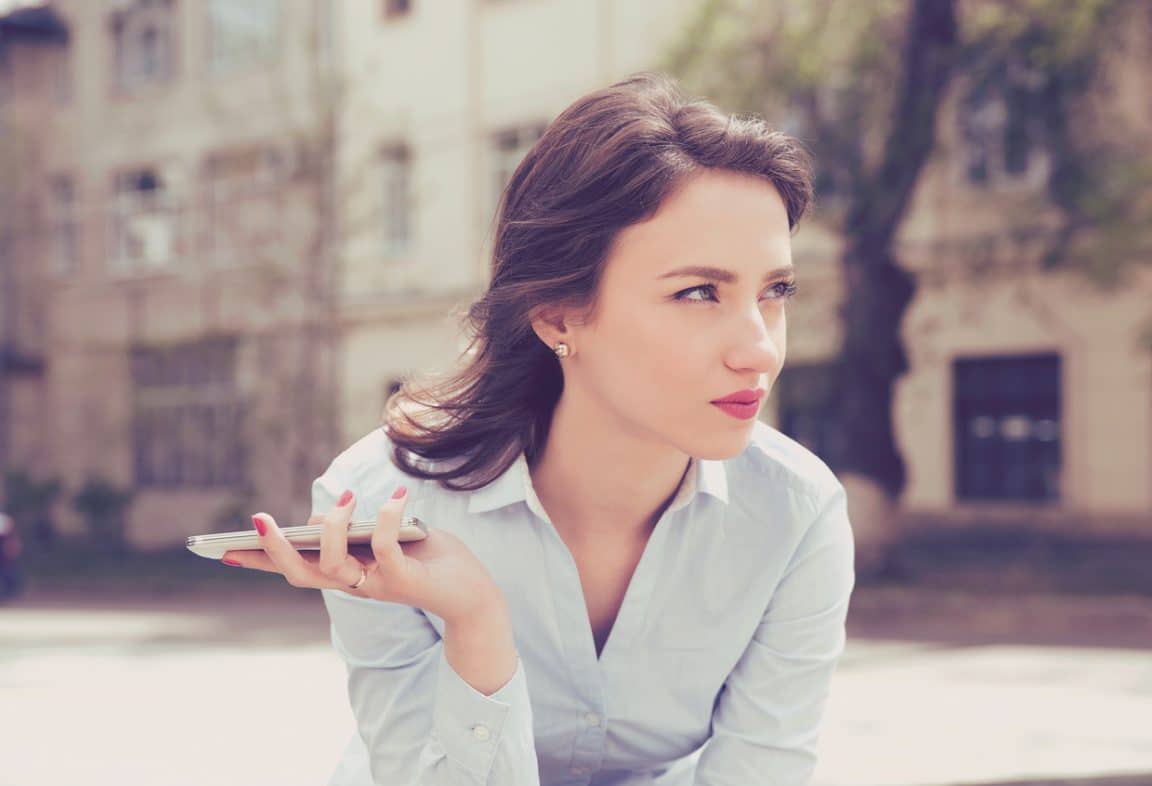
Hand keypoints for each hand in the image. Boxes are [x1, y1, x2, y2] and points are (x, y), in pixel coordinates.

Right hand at [220, 486, 506, 625]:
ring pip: (333, 565)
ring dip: (330, 527)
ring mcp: (377, 585)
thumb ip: (352, 532)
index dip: (260, 561)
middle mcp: (354, 584)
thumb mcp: (384, 540)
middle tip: (258, 520)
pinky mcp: (405, 581)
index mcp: (346, 574)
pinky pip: (384, 547)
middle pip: (300, 575)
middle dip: (274, 549)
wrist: (472, 594)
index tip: (223, 550)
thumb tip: (320, 517)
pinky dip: (385, 517)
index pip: (295, 570)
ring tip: (344, 496)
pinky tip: (397, 495)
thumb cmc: (427, 559)